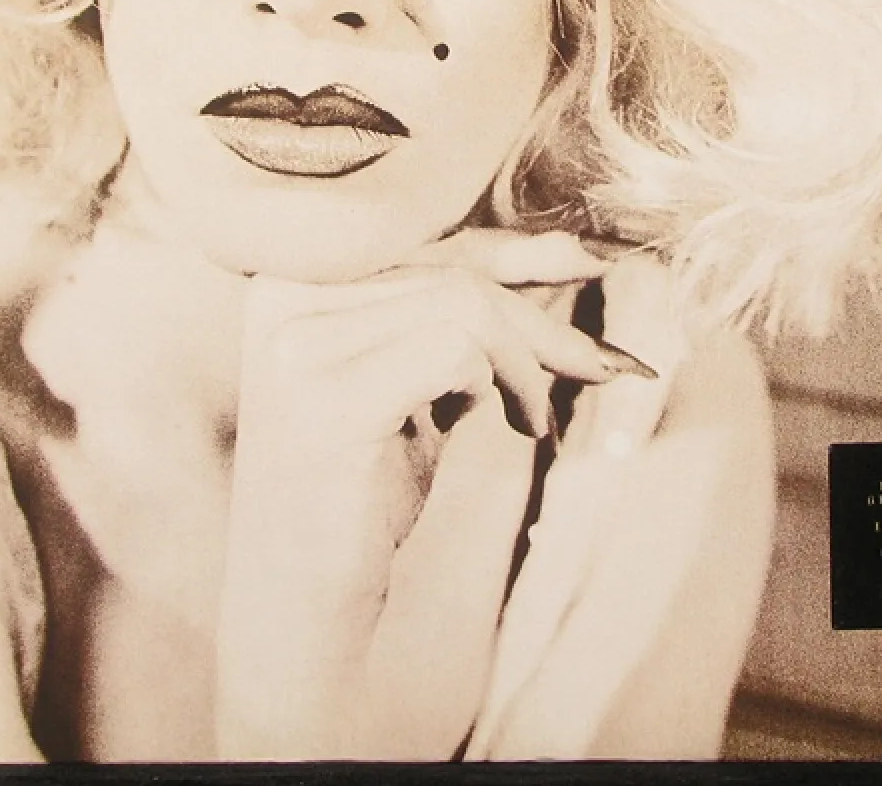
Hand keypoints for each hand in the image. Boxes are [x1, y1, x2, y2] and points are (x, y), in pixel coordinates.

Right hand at [214, 229, 641, 759]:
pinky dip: (509, 382)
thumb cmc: (363, 518)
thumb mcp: (424, 396)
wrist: (305, 647)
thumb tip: (563, 256)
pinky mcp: (323, 400)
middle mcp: (278, 301)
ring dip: (528, 356)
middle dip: (540, 309)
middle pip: (446, 263)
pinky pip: (454, 346)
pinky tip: (519, 428)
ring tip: (534, 417)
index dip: (511, 244)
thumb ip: (469, 321)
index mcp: (289, 288)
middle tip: (603, 364)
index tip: (588, 258)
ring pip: (461, 301)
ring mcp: (292, 347)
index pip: (420, 234)